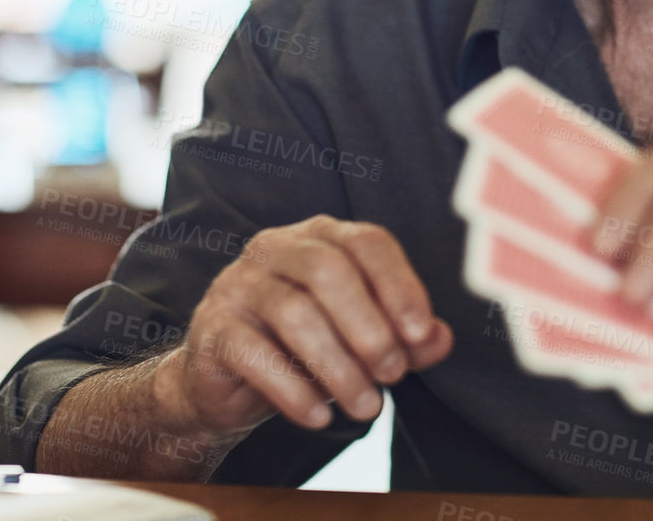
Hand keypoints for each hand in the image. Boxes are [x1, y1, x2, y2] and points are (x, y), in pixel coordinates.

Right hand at [155, 216, 452, 438]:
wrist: (227, 383)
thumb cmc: (304, 348)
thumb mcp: (361, 339)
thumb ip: (404, 335)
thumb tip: (440, 338)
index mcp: (320, 236)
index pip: (367, 242)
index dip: (400, 285)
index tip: (421, 333)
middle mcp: (276, 247)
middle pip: (329, 272)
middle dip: (370, 328)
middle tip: (393, 374)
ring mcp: (238, 284)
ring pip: (294, 313)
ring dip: (338, 366)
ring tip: (366, 405)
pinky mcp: (212, 327)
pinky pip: (254, 353)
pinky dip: (292, 389)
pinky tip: (318, 416)